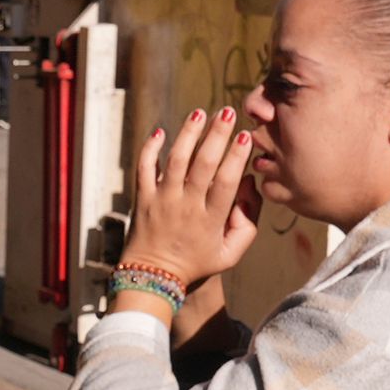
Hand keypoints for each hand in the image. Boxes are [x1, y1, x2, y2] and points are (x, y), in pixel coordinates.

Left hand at [122, 108, 260, 286]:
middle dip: (217, 135)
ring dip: (188, 134)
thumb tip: (248, 186)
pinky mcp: (141, 199)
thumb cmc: (196, 263)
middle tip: (228, 112)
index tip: (246, 135)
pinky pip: (143, 169)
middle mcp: (186, 206)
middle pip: (203, 165)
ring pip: (175, 161)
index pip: (226, 182)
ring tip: (199, 113)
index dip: (237, 157)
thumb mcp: (230, 253)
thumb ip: (247, 224)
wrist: (153, 276)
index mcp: (211, 220)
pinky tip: (161, 131)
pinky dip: (149, 149)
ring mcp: (162, 201)